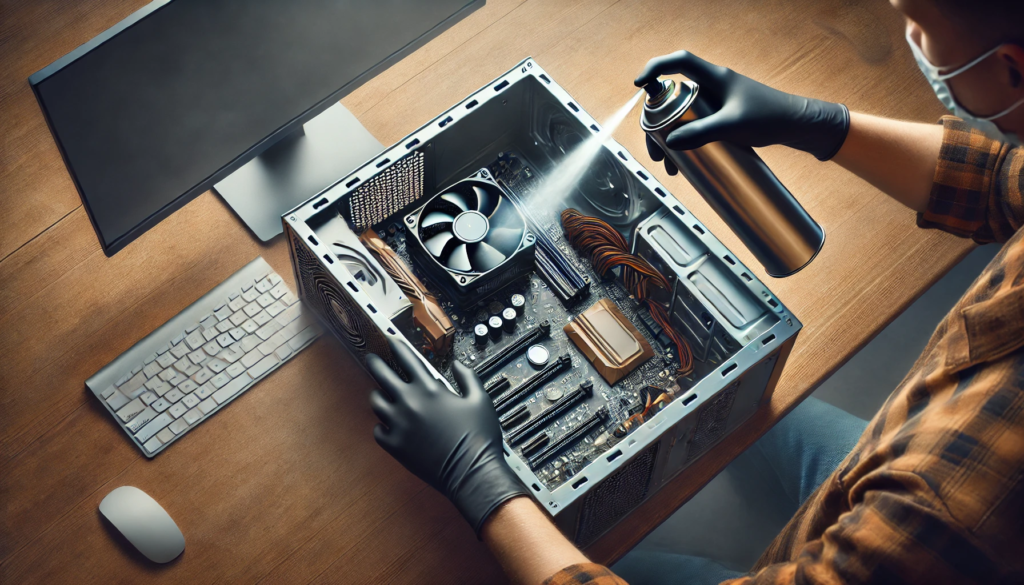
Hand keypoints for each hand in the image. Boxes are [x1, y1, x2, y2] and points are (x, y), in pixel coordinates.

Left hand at [367, 339, 526, 535]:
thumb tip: (457, 365)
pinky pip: (378, 431)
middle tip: (372, 359)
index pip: (406, 359)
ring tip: (380, 394)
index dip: (396, 346)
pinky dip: (381, 426)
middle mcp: (409, 403)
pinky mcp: (395, 446)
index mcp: (429, 389)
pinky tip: (387, 425)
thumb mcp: (480, 399)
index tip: (390, 341)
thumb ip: (467, 377)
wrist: (470, 471)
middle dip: (375, 363)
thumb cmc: (478, 436)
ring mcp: (399, 425)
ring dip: (378, 395)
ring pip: (376, 403)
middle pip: (382, 375)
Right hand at [634, 51, 849, 173]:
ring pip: (683, 116)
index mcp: (714, 78)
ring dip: (671, 138)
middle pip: (674, 97)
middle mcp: (713, 87)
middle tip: (654, 146)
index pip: (678, 63)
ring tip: (668, 164)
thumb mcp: (732, 125)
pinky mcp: (723, 117)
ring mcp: (717, 103)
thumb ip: (701, 133)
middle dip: (658, 122)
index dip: (655, 68)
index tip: (639, 83)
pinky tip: (684, 162)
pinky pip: (696, 126)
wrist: (796, 125)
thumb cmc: (770, 117)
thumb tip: (671, 142)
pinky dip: (686, 141)